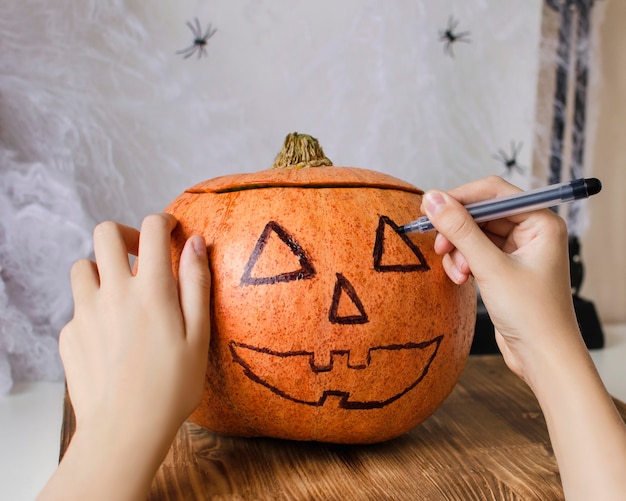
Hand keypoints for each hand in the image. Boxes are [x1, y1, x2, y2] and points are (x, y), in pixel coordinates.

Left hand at [40, 214, 210, 500]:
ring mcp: (85, 312)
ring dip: (101, 268)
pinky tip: (110, 334)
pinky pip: (76, 306)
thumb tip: (196, 243)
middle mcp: (113, 293)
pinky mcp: (69, 334)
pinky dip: (92, 307)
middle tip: (139, 255)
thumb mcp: (198, 334)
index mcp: (151, 290)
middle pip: (105, 233)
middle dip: (125, 234)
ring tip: (120, 292)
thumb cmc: (172, 386)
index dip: (163, 221)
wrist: (125, 430)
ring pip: (82, 265)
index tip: (170, 230)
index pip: (151, 230)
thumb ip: (196, 283)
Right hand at [420, 176, 577, 382]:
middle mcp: (530, 231)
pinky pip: (474, 252)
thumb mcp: (490, 267)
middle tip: (438, 245)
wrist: (543, 357)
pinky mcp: (504, 267)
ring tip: (458, 273)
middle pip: (480, 213)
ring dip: (458, 250)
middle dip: (457, 231)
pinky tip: (462, 279)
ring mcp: (517, 250)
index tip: (430, 207)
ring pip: (473, 234)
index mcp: (540, 222)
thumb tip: (433, 199)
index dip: (460, 197)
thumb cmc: (532, 314)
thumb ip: (460, 230)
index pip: (494, 192)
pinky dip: (462, 263)